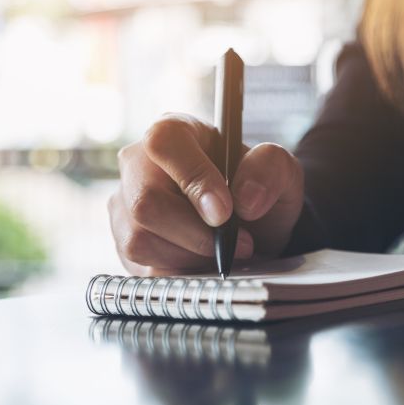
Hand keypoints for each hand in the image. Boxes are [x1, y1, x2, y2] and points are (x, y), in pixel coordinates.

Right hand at [109, 114, 303, 275]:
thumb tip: (245, 199)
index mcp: (174, 132)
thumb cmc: (257, 188)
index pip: (164, 144)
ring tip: (224, 250)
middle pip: (146, 202)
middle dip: (197, 234)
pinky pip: (142, 268)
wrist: (254, 225)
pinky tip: (204, 262)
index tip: (225, 212)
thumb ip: (269, 169)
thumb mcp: (280, 170)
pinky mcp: (124, 243)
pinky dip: (181, 272)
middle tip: (238, 243)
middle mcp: (138, 165)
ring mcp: (124, 205)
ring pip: (139, 240)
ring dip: (191, 256)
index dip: (194, 180)